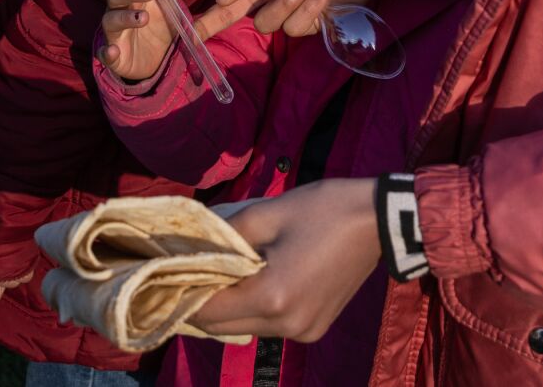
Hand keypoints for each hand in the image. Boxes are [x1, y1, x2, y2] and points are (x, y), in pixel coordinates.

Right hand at [99, 0, 251, 82]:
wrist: (151, 62)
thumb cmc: (162, 26)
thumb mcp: (174, 7)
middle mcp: (122, 7)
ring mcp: (115, 31)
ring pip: (111, 18)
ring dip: (124, 16)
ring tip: (143, 18)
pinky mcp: (114, 54)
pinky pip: (106, 52)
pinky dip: (109, 51)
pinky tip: (114, 51)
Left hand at [190, 177, 383, 342]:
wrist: (378, 220)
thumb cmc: (322, 210)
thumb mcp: (266, 214)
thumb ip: (224, 236)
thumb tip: (192, 247)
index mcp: (272, 296)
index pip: (208, 309)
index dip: (181, 293)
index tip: (163, 274)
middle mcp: (286, 325)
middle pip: (223, 325)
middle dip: (200, 301)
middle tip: (184, 272)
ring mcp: (303, 331)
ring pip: (245, 327)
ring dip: (227, 306)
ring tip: (216, 273)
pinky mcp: (314, 329)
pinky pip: (269, 325)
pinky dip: (252, 308)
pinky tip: (248, 281)